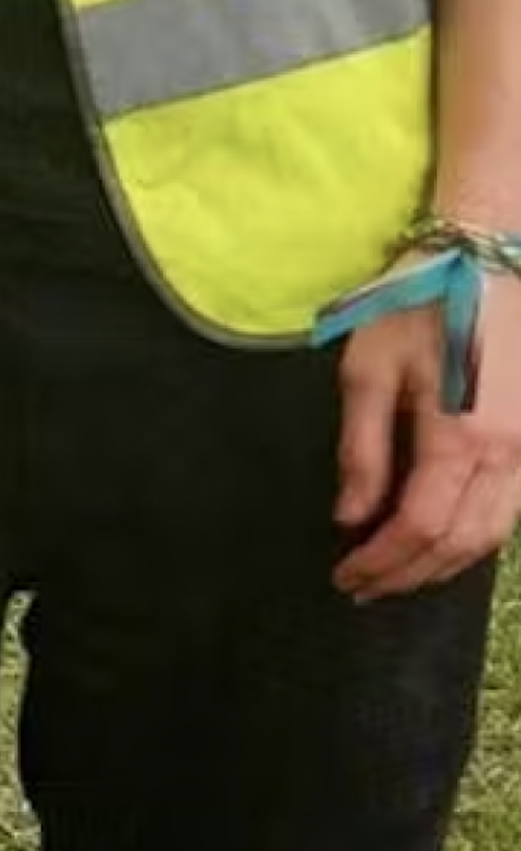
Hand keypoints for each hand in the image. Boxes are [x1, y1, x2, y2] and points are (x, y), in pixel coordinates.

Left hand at [333, 265, 520, 599]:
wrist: (489, 262)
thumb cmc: (418, 305)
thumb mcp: (369, 368)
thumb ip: (361, 449)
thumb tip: (350, 516)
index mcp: (461, 440)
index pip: (418, 528)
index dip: (381, 562)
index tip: (345, 578)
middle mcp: (506, 459)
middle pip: (458, 545)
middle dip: (408, 575)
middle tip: (363, 587)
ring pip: (490, 538)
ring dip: (442, 566)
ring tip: (395, 573)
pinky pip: (507, 514)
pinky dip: (471, 540)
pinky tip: (439, 542)